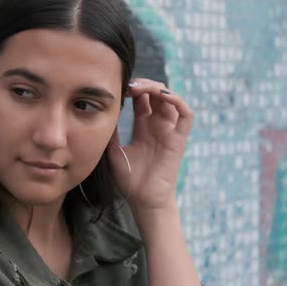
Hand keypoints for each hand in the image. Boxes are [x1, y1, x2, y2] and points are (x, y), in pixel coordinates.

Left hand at [107, 78, 192, 212]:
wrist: (144, 201)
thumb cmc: (129, 181)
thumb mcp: (113, 152)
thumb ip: (111, 133)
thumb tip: (100, 114)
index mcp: (143, 128)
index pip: (141, 100)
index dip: (132, 90)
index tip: (118, 87)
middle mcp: (158, 127)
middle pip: (155, 96)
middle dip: (143, 85)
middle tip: (128, 84)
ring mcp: (169, 132)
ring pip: (170, 100)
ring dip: (157, 89)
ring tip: (141, 87)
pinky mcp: (179, 139)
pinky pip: (186, 115)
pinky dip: (177, 101)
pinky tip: (162, 95)